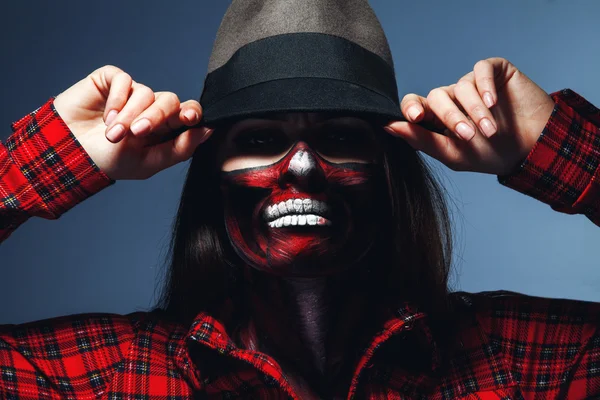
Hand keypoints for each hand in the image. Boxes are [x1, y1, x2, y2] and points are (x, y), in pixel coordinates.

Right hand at [53, 65, 211, 179]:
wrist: (70, 153)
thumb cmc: (110, 161)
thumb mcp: (148, 163)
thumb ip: (180, 148)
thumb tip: (208, 130)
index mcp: (166, 129)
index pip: (189, 114)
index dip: (192, 113)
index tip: (188, 119)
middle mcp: (153, 109)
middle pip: (170, 102)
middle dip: (155, 117)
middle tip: (136, 133)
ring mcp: (133, 94)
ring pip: (146, 93)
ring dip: (129, 116)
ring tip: (112, 134)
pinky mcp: (112, 81)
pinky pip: (125, 81)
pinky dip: (117, 100)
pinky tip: (106, 117)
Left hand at [385, 57, 554, 174]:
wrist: (532, 148)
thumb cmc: (490, 154)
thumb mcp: (453, 153)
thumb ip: (421, 139)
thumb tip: (388, 126)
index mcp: (436, 118)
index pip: (413, 104)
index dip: (410, 107)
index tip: (415, 117)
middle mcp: (451, 98)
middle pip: (436, 97)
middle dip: (450, 117)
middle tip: (468, 136)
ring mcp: (471, 84)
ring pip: (460, 87)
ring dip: (474, 110)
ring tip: (490, 129)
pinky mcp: (493, 71)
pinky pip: (480, 69)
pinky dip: (484, 85)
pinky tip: (493, 102)